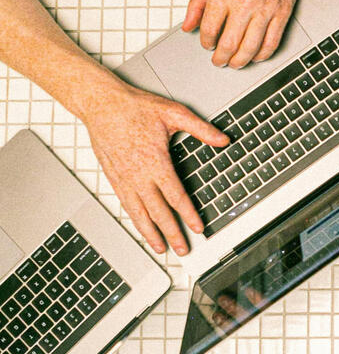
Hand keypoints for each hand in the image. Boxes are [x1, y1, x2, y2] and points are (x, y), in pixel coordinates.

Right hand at [82, 79, 228, 255]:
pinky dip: (135, 219)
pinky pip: (125, 204)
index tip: (198, 228)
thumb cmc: (135, 107)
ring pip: (139, 213)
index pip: (176, 196)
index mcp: (155, 162)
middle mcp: (138, 175)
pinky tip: (141, 226)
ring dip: (150, 232)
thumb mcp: (174, 113)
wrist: (101, 104)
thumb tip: (223, 140)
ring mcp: (124, 178)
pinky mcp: (113, 177)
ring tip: (160, 248)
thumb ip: (201, 129)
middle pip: (158, 212)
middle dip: (172, 233)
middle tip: (183, 249)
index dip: (188, 215)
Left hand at [182, 0, 303, 68]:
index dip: (206, 42)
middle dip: (221, 58)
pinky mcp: (282, 12)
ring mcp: (266, 8)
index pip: (209, 29)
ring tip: (235, 63)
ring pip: (250, 48)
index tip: (207, 44)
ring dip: (240, 61)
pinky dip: (262, 55)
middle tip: (219, 61)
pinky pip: (272, 42)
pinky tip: (256, 56)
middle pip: (229, 44)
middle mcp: (245, 1)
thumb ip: (197, 2)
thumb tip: (188, 26)